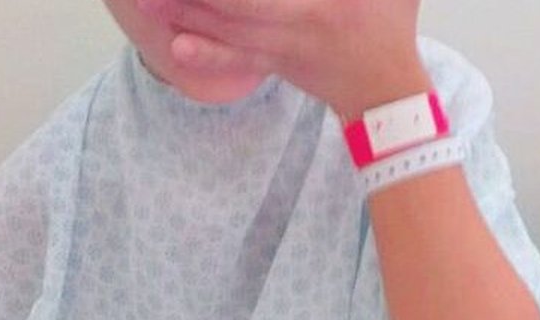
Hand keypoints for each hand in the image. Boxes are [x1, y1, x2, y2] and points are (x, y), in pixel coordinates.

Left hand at [138, 0, 433, 120]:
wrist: (383, 92)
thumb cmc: (392, 29)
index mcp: (316, 8)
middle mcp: (292, 27)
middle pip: (231, 7)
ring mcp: (279, 50)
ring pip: (226, 32)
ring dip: (184, 15)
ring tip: (146, 3)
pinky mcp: (273, 64)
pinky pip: (235, 60)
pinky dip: (206, 53)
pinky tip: (177, 47)